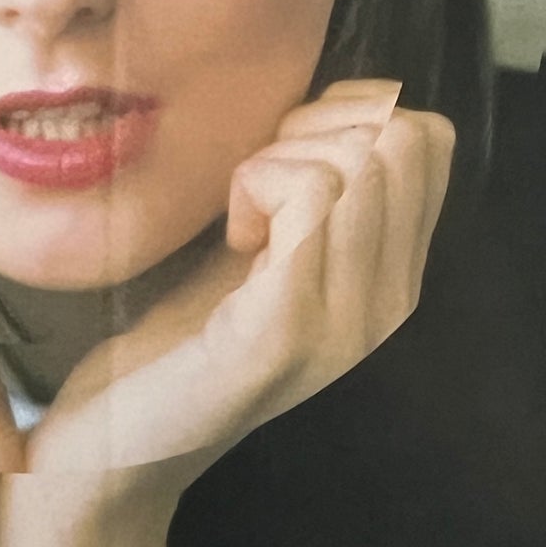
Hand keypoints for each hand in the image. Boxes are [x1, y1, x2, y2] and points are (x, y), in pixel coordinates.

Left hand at [0, 81, 453, 546]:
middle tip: (257, 184)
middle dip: (318, 129)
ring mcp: (347, 321)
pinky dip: (258, 184)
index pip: (429, 139)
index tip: (285, 160)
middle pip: (402, 139)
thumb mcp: (263, 248)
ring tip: (242, 215)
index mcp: (391, 279)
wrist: (116, 449)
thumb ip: (314, 188)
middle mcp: (389, 304)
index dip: (351, 115)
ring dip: (281, 158)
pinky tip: (232, 235)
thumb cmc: (179, 335)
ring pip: (363, 161)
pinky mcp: (290, 329)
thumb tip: (342, 97)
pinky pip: (312, 198)